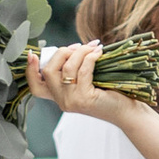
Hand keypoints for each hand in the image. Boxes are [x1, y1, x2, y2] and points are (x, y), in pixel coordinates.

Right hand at [27, 41, 141, 123]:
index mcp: (59, 96)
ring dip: (80, 53)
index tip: (33, 54)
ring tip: (93, 48)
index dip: (30, 70)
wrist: (128, 111)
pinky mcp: (84, 99)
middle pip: (48, 70)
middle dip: (63, 53)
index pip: (36, 86)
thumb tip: (73, 47)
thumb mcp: (87, 81)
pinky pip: (82, 71)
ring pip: (67, 68)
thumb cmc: (110, 93)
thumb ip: (74, 69)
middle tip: (80, 47)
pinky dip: (90, 58)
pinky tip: (99, 53)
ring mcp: (71, 101)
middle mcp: (62, 101)